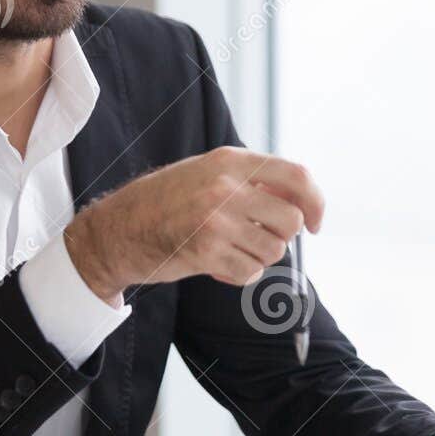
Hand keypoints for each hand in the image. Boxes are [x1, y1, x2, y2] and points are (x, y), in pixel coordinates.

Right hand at [63, 146, 323, 300]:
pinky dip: (240, 274)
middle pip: (292, 220)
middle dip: (282, 236)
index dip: (315, 202)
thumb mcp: (209, 172)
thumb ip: (252, 179)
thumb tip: (302, 198)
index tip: (316, 223)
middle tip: (259, 237)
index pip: (297, 176)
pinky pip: (250, 272)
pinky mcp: (206, 252)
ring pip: (273, 250)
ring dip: (258, 256)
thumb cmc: (168, 200)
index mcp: (231, 161)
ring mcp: (216, 220)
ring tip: (230, 248)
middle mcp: (226, 187)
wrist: (119, 228)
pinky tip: (217, 263)